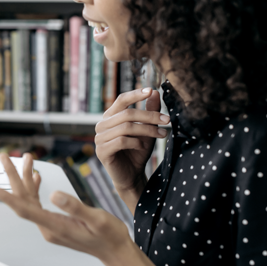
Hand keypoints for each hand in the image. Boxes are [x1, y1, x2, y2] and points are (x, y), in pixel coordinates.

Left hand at [0, 153, 164, 265]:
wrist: (115, 251)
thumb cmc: (109, 236)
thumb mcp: (96, 219)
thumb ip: (74, 207)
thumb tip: (54, 194)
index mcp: (54, 226)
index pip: (25, 208)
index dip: (7, 197)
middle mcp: (48, 227)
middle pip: (24, 200)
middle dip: (13, 176)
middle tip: (2, 157)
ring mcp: (50, 226)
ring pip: (31, 200)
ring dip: (26, 179)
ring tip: (24, 158)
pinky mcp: (55, 224)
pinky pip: (39, 204)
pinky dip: (35, 189)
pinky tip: (36, 176)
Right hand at [95, 88, 168, 209]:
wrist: (131, 175)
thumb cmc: (137, 151)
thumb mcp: (146, 129)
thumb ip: (149, 111)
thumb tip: (154, 92)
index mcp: (110, 117)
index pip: (121, 100)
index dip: (135, 94)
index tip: (150, 90)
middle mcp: (102, 125)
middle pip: (127, 114)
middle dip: (149, 116)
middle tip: (167, 120)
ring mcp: (99, 138)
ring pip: (126, 127)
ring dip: (147, 130)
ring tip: (162, 134)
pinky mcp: (102, 151)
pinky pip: (121, 141)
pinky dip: (136, 142)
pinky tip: (143, 147)